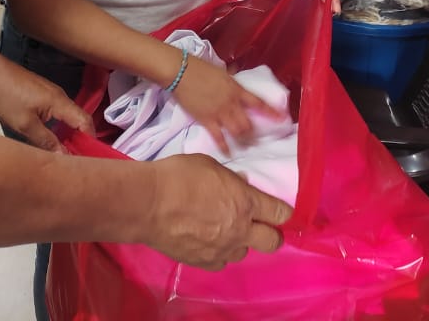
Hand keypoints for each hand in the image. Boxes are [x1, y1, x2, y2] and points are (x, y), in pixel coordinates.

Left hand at [0, 53, 92, 151]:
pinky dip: (59, 126)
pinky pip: (58, 112)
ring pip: (67, 116)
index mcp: (60, 102)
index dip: (90, 140)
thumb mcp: (25, 124)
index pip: (85, 122)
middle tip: (75, 160)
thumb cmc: (6, 97)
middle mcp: (60, 96)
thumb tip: (64, 156)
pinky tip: (50, 137)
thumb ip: (46, 141)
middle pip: (78, 119)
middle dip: (79, 139)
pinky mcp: (41, 93)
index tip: (88, 158)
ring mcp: (51, 93)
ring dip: (68, 133)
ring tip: (63, 152)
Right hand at [143, 154, 290, 269]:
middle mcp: (240, 230)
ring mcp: (223, 249)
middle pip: (273, 242)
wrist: (148, 204)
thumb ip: (230, 179)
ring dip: (238, 241)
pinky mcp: (204, 262)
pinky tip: (206, 240)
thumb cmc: (178, 176)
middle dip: (270, 234)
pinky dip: (218, 252)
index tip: (274, 209)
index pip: (280, 213)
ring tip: (221, 229)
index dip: (281, 211)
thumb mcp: (209, 165)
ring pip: (244, 252)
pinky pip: (221, 261)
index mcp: (245, 202)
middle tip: (257, 225)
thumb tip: (240, 185)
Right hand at [169, 55, 285, 155]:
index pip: (258, 103)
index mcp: (237, 90)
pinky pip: (218, 137)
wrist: (181, 72)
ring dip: (242, 139)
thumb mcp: (221, 72)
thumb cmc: (200, 68)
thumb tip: (236, 81)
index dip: (271, 112)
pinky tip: (228, 153)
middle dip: (253, 132)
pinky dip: (224, 146)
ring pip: (237, 132)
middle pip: (248, 123)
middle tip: (255, 138)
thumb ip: (231, 82)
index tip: (282, 119)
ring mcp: (220, 113)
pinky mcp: (207, 120)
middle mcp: (232, 104)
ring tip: (244, 145)